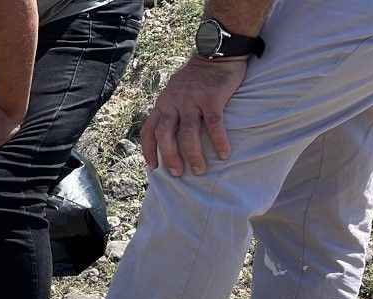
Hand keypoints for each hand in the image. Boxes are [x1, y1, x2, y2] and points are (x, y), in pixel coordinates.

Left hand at [142, 57, 246, 175]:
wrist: (216, 50)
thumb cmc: (196, 75)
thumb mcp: (174, 90)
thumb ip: (170, 108)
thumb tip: (168, 131)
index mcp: (163, 103)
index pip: (148, 130)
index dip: (148, 150)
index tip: (152, 167)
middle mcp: (173, 103)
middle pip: (165, 135)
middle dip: (169, 157)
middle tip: (177, 174)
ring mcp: (192, 101)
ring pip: (188, 134)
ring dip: (193, 155)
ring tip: (200, 170)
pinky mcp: (212, 98)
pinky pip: (213, 124)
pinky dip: (218, 141)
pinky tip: (223, 154)